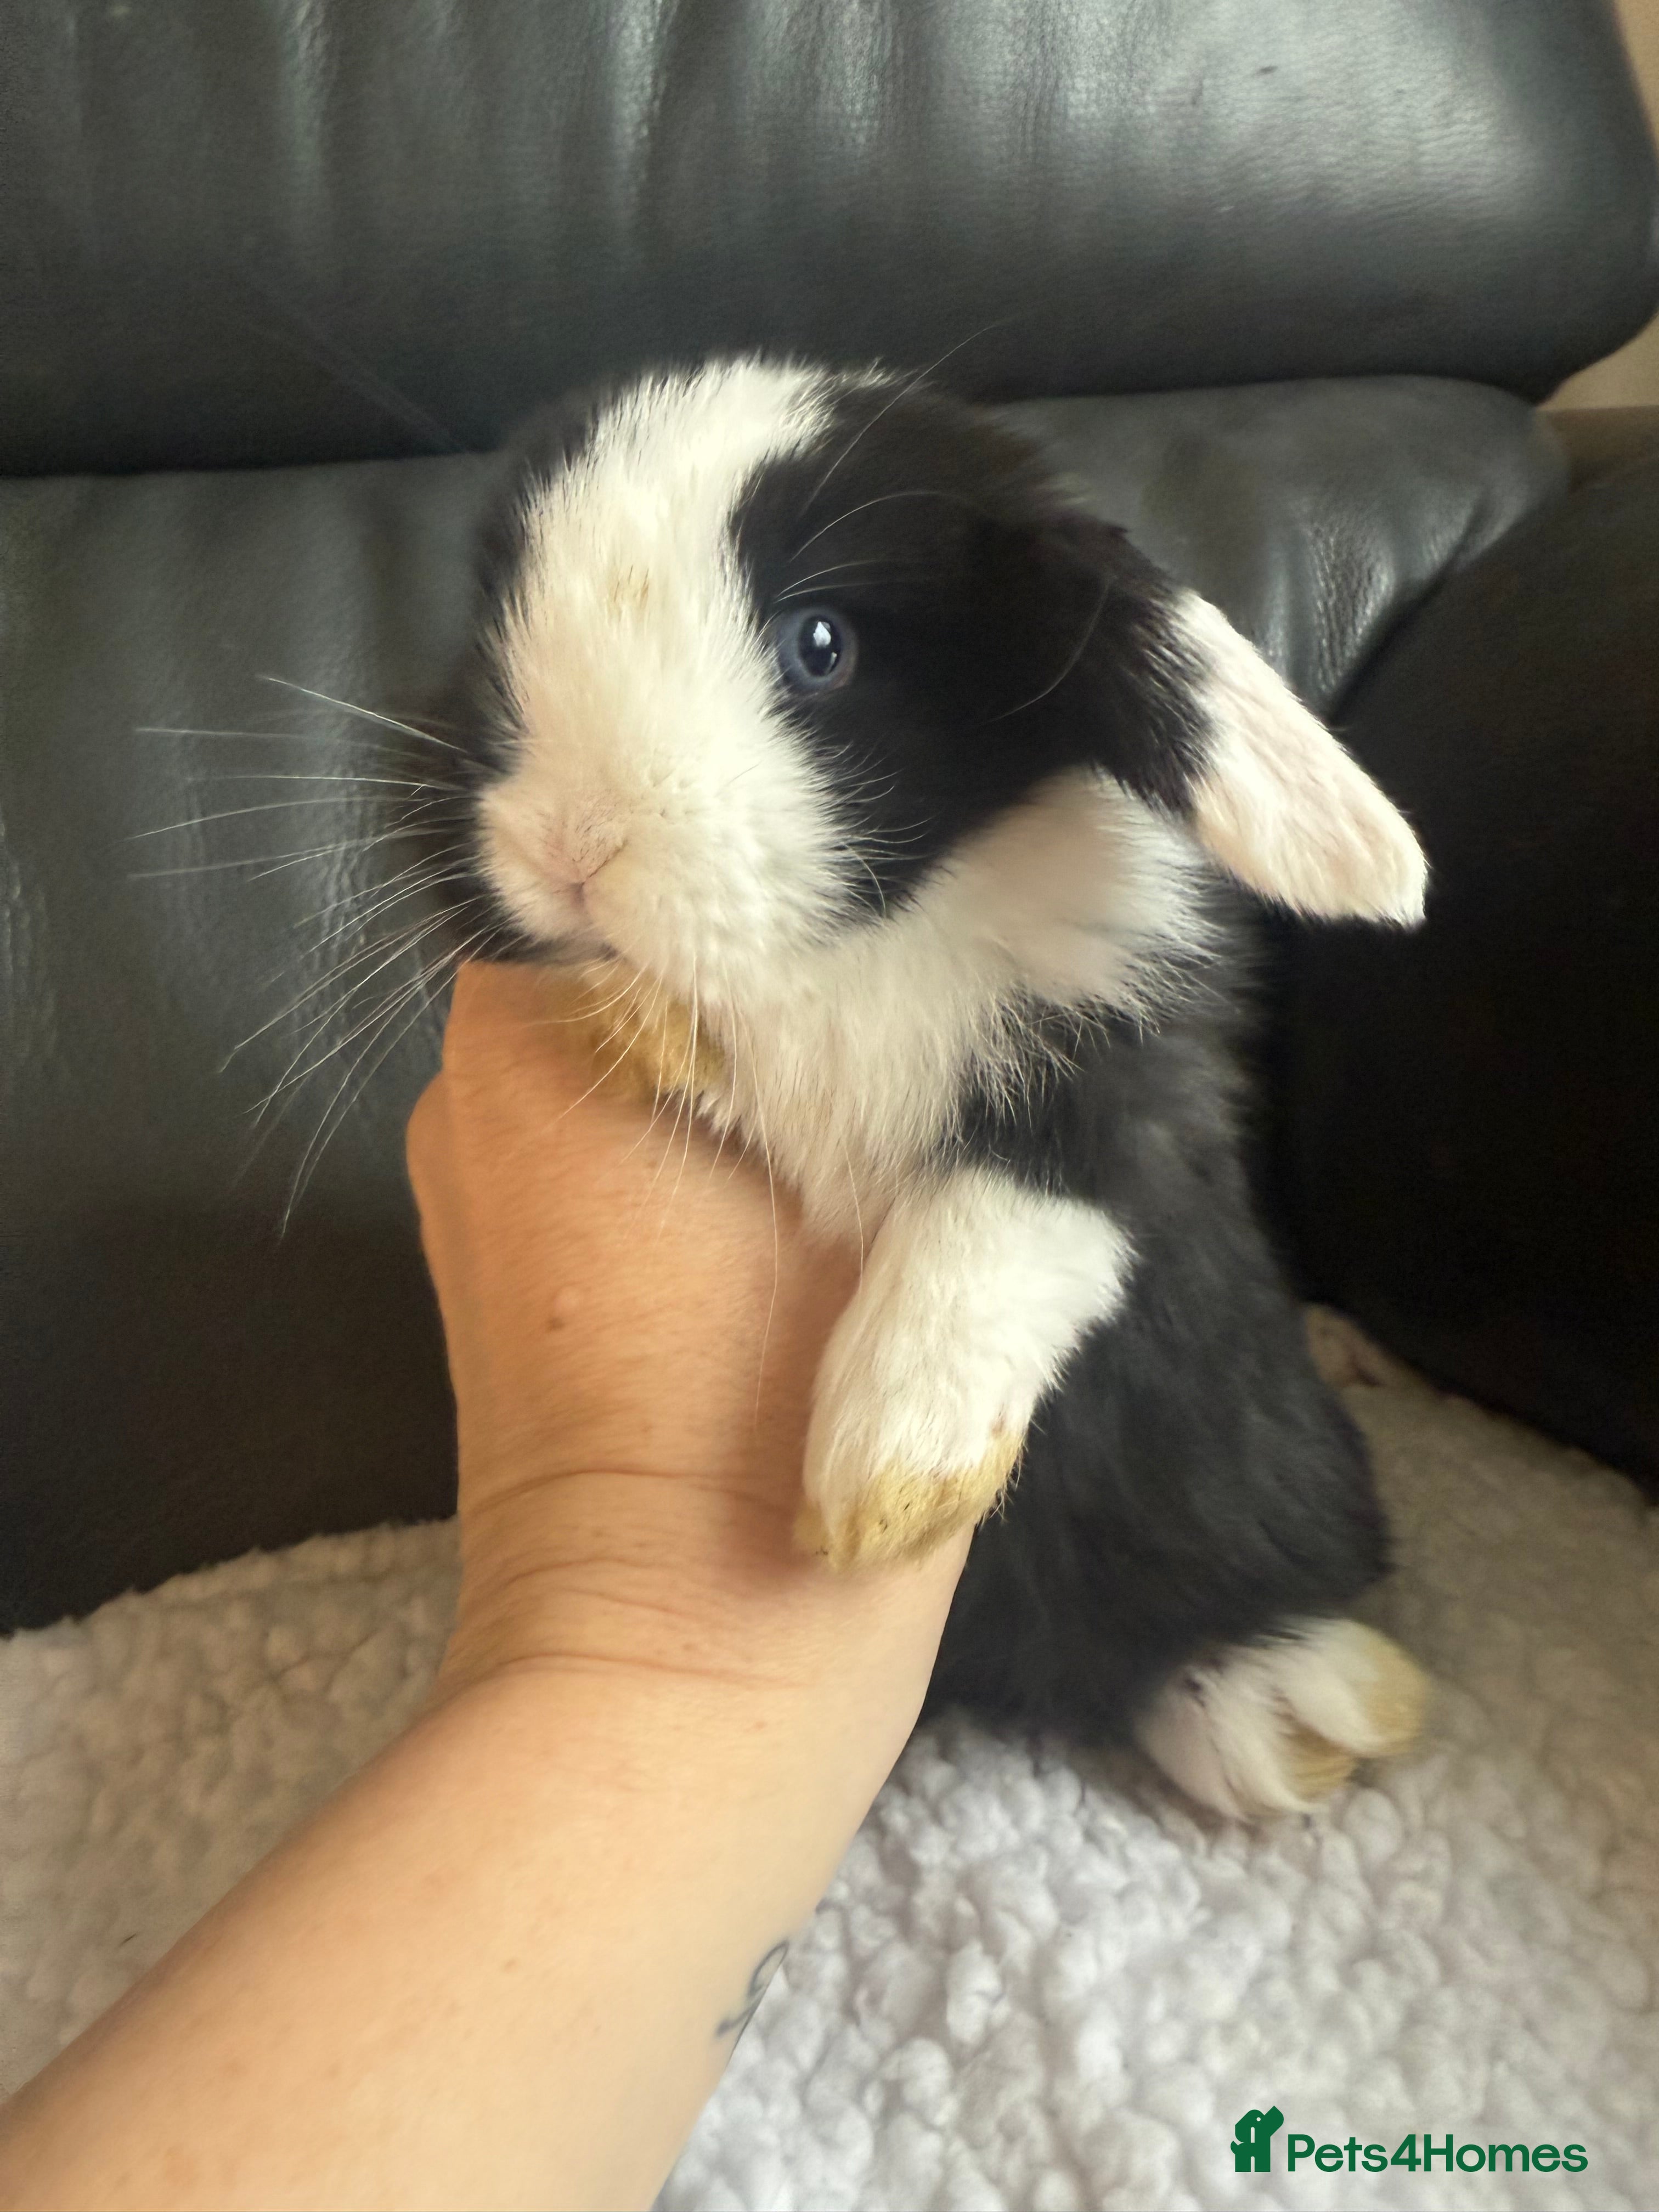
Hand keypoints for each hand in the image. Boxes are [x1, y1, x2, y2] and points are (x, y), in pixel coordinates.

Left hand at [406, 960, 969, 1698]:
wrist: (675, 1678)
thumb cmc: (792, 1427)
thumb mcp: (902, 1199)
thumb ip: (910, 1037)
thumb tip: (942, 928)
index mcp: (542, 1035)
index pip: (672, 874)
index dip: (804, 897)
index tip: (909, 946)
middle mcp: (468, 1091)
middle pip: (651, 971)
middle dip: (768, 993)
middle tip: (909, 1044)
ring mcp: (465, 1192)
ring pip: (632, 1066)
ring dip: (739, 1085)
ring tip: (866, 1141)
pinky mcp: (490, 1280)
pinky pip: (603, 1159)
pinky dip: (690, 1163)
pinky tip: (791, 1226)